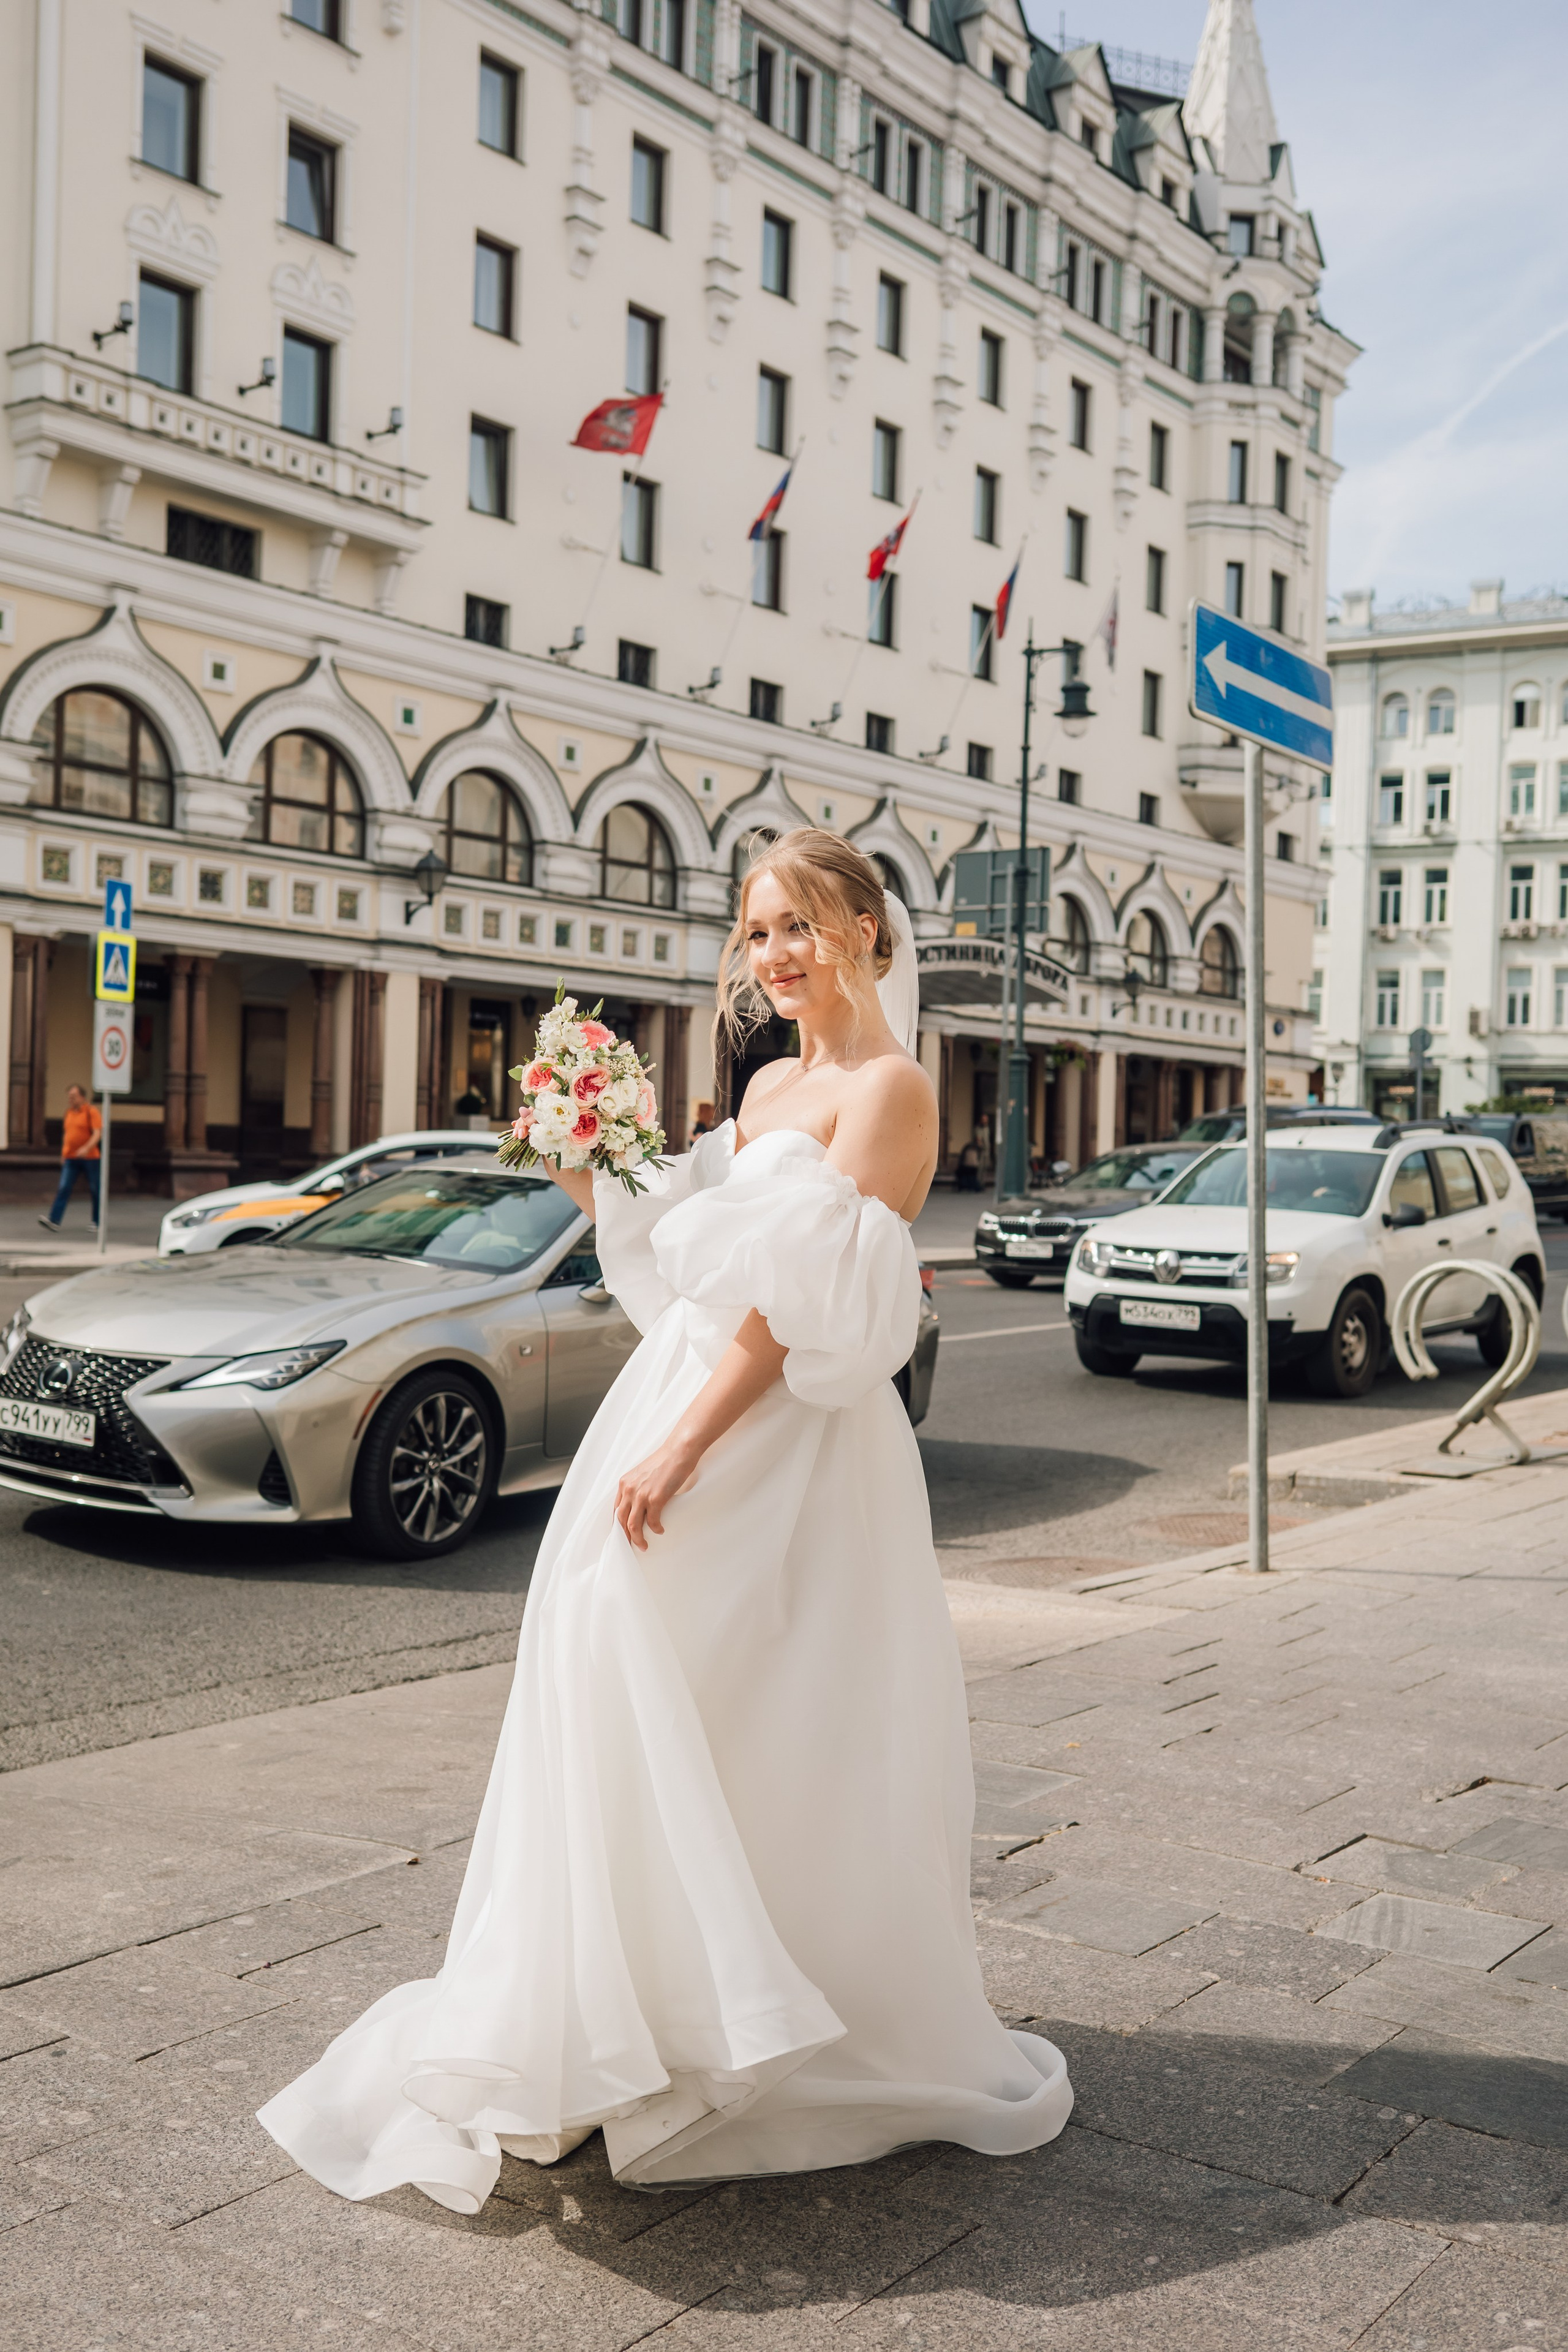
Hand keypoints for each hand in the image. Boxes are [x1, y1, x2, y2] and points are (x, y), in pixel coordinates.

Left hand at [614, 1431, 699, 1551]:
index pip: (616, 1509)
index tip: (623, 1533)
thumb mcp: (644, 1474)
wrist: (678, 1452)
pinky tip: (660, 1530)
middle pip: (621, 1520)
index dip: (619, 1524)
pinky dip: (655, 1529)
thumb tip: (641, 1505)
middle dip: (625, 1536)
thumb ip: (638, 1487)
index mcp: (625, 1483)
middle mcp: (629, 1489)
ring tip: (643, 1545)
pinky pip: (652, 1522)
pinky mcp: (655, 1499)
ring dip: (638, 1539)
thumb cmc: (665, 1461)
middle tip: (631, 1545)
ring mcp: (641, 1495)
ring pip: (632, 1525)